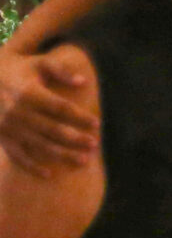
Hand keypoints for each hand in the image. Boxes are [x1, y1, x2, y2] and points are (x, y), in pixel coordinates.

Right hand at [0, 51, 100, 173]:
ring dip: (62, 154)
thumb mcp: (38, 63)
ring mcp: (9, 126)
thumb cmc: (20, 69)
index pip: (60, 108)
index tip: (96, 123)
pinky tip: (49, 174)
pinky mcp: (2, 137)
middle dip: (75, 138)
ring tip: (84, 160)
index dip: (79, 116)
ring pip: (39, 145)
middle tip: (95, 145)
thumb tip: (82, 81)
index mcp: (28, 93)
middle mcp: (17, 112)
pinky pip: (17, 155)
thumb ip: (60, 70)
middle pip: (52, 129)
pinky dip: (31, 166)